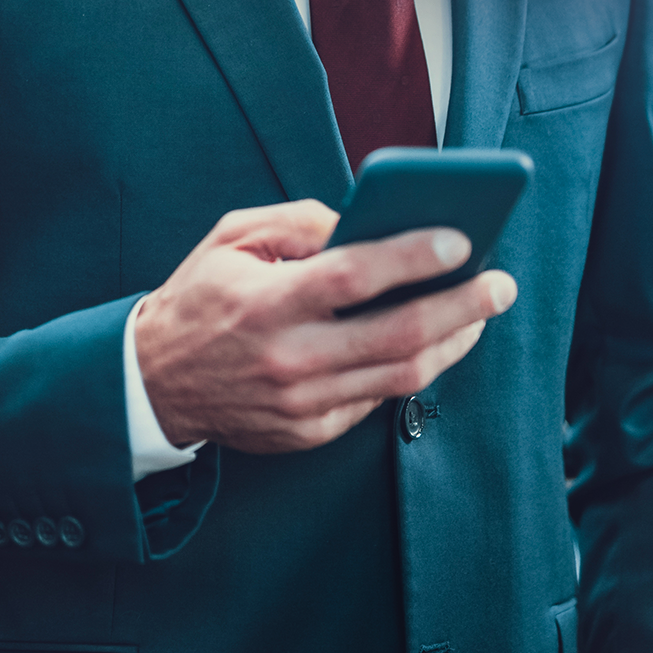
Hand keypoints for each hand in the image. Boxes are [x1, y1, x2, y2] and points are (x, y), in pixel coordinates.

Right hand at [135, 199, 515, 452]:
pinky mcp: (308, 431)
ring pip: (401, 375)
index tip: (460, 238)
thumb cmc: (198, 299)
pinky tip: (432, 342)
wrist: (152, 383)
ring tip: (478, 313)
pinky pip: (376, 399)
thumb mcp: (231, 238)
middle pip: (398, 334)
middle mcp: (288, 358)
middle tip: (500, 284)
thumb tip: (366, 221)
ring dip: (453, 342)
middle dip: (462, 306)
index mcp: (265, 302)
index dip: (413, 256)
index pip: (354, 276)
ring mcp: (301, 402)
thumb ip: (299, 221)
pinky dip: (410, 368)